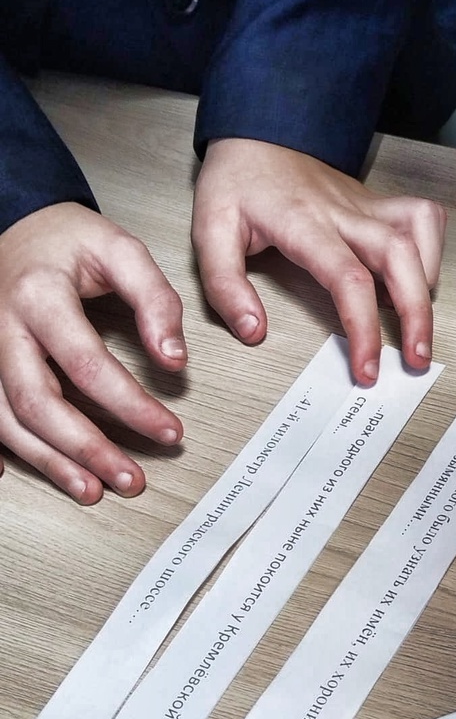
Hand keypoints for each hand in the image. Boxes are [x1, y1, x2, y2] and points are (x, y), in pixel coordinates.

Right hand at [0, 203, 184, 502]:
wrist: (17, 227)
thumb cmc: (69, 242)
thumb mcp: (121, 251)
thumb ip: (155, 301)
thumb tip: (174, 360)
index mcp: (38, 296)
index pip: (86, 364)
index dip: (130, 404)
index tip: (170, 430)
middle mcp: (1, 328)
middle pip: (38, 403)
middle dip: (87, 448)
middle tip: (130, 478)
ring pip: (8, 420)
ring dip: (51, 462)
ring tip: (95, 490)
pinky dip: (10, 452)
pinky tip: (39, 473)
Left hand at [191, 138, 446, 382]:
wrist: (258, 128)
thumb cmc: (237, 183)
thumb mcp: (210, 232)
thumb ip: (225, 285)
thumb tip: (253, 331)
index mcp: (304, 223)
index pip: (348, 279)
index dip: (364, 329)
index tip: (367, 368)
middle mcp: (344, 212)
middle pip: (400, 258)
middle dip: (417, 315)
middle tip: (417, 360)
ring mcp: (366, 205)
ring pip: (419, 234)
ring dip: (427, 284)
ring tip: (417, 325)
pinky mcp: (379, 203)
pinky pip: (423, 219)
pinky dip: (431, 252)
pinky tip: (416, 279)